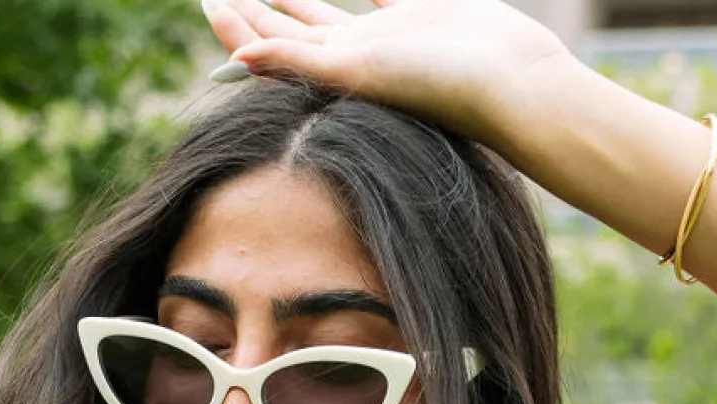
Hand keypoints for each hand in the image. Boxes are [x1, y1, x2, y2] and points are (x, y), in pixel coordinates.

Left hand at [201, 0, 573, 148]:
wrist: (509, 82)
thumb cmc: (438, 83)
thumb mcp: (360, 69)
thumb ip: (298, 63)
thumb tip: (234, 64)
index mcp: (332, 70)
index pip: (268, 48)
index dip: (235, 27)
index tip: (207, 0)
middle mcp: (353, 56)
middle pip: (287, 30)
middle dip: (252, 11)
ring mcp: (385, 36)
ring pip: (326, 9)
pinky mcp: (420, 15)